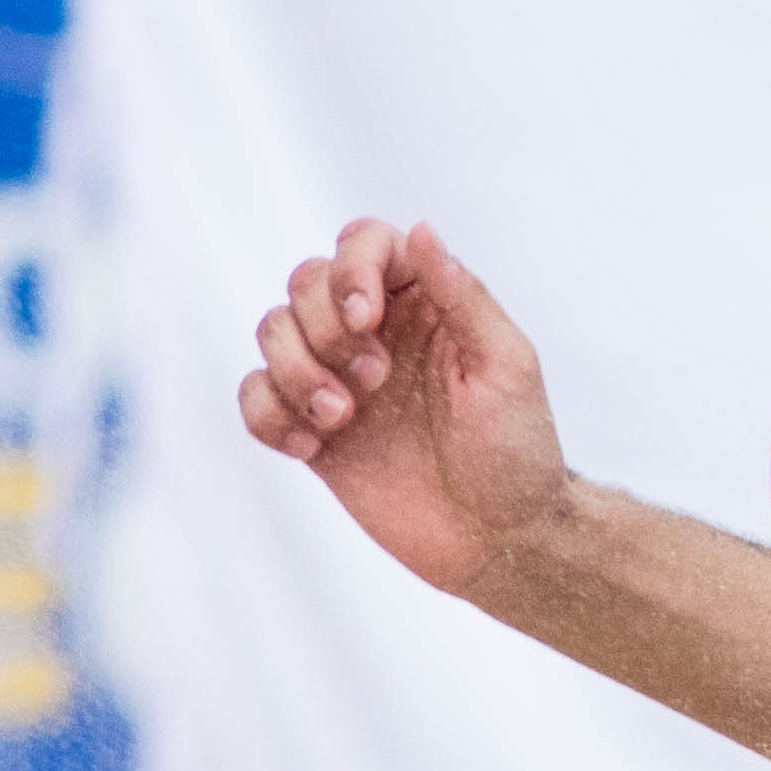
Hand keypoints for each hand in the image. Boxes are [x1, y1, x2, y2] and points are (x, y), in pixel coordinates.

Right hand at [238, 218, 572, 599]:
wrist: (498, 540)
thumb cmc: (516, 452)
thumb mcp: (507, 368)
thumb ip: (463, 297)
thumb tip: (422, 230)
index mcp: (427, 305)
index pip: (365, 243)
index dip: (350, 268)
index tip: (365, 317)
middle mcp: (377, 332)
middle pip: (304, 282)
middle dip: (323, 328)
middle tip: (373, 380)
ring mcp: (338, 378)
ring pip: (271, 331)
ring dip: (294, 371)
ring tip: (341, 417)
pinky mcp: (312, 427)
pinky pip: (254, 395)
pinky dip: (269, 414)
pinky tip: (312, 448)